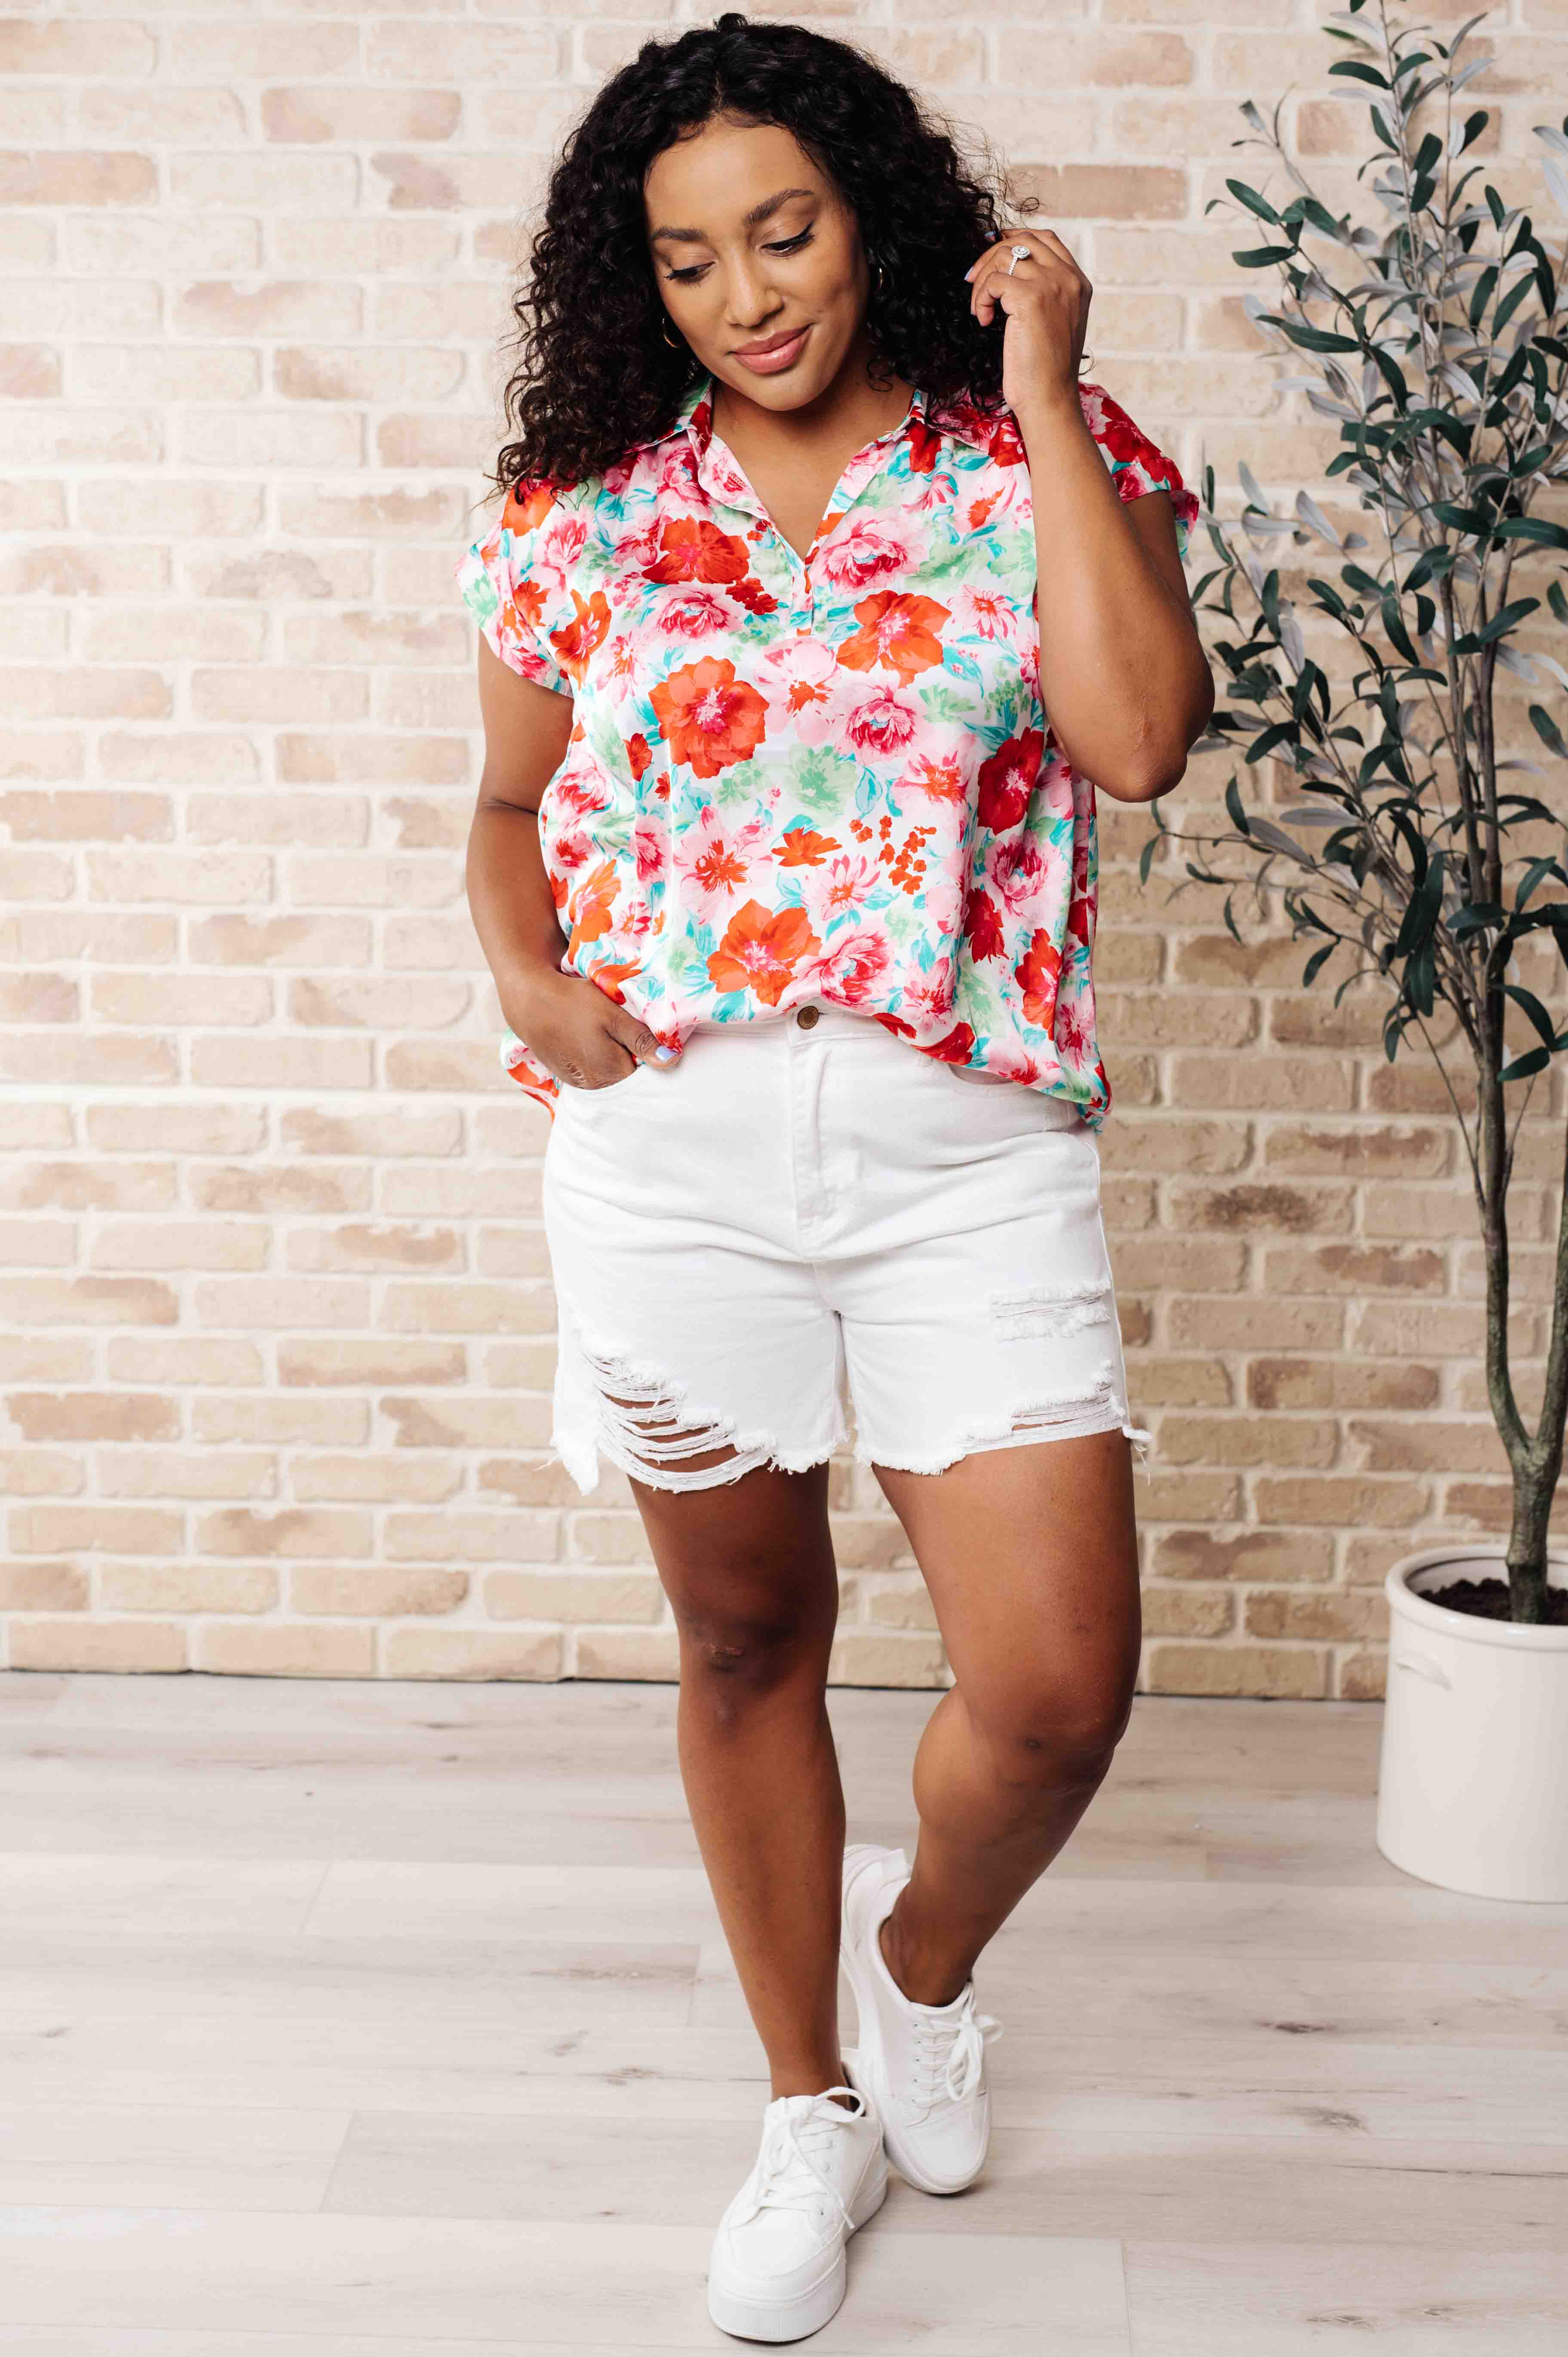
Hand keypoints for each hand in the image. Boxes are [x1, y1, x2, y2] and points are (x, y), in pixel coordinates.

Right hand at [501, 968, 676, 1089]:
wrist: (528, 1000)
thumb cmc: (573, 1004)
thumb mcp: (613, 1016)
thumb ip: (641, 1040)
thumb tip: (671, 1062)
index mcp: (612, 1074)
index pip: (647, 1077)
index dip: (653, 1057)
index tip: (654, 1038)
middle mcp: (596, 1086)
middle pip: (628, 1078)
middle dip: (635, 1059)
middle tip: (633, 1031)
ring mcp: (579, 1082)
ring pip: (610, 1075)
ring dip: (616, 1059)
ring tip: (612, 1034)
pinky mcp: (566, 1075)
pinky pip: (593, 1073)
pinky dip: (599, 1060)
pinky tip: (595, 1040)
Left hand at [964, 226, 1091, 424]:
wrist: (1049, 398)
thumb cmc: (1046, 369)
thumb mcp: (1055, 322)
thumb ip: (1045, 293)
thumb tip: (1010, 270)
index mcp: (1077, 282)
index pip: (1046, 239)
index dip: (1014, 238)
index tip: (992, 253)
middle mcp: (1067, 278)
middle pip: (1022, 239)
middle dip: (991, 254)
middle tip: (972, 278)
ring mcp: (1051, 285)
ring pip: (1004, 257)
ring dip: (982, 280)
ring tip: (980, 308)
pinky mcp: (1030, 298)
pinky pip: (994, 281)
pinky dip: (981, 298)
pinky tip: (984, 321)